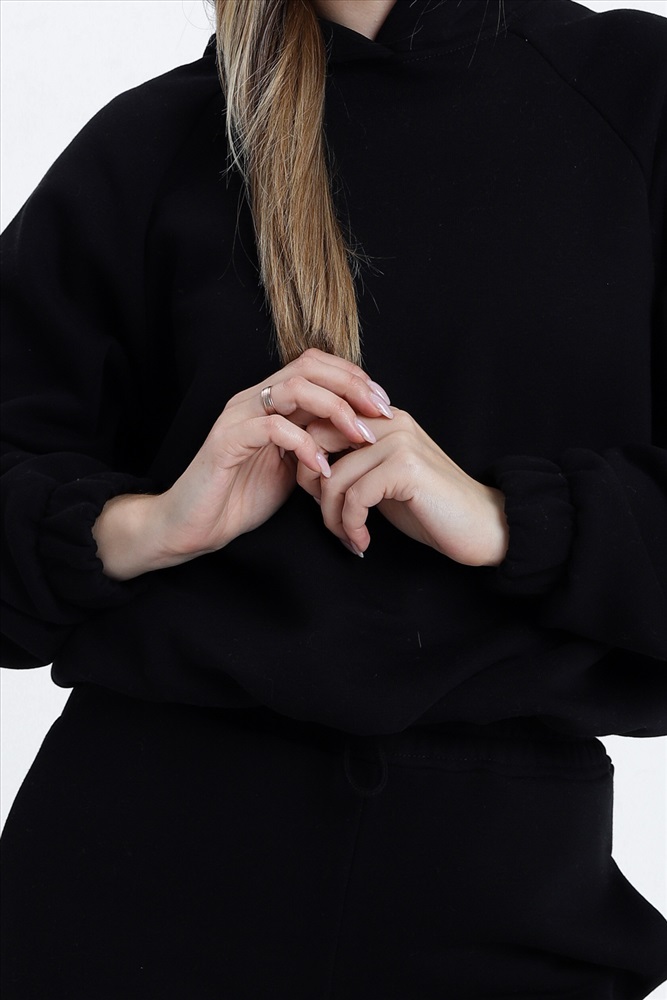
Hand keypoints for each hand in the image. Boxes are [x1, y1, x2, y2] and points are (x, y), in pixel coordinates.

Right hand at [151, 349, 393, 559]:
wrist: (195, 526)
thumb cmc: (242, 496)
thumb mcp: (294, 467)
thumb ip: (319, 443)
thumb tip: (362, 434)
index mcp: (269, 400)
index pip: (316, 364)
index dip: (354, 378)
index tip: (384, 405)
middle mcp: (253, 400)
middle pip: (309, 367)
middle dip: (353, 386)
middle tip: (381, 414)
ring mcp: (238, 417)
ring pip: (294, 389)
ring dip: (336, 410)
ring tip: (361, 438)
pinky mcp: (226, 442)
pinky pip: (272, 429)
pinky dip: (305, 446)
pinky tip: (323, 468)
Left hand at [296, 407, 508, 565]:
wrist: (483, 526)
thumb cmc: (431, 508)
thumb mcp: (384, 482)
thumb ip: (353, 466)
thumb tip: (307, 471)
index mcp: (384, 419)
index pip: (321, 424)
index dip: (308, 464)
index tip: (319, 501)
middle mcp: (391, 422)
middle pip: (318, 442)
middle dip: (311, 486)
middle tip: (330, 520)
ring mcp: (400, 442)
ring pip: (334, 476)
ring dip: (333, 517)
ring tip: (349, 537)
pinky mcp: (406, 467)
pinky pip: (355, 496)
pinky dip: (351, 525)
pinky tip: (362, 541)